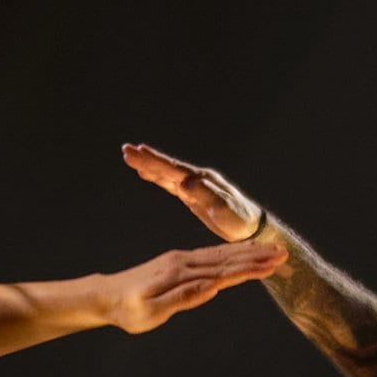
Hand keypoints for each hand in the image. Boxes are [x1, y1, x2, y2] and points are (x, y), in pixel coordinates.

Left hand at [102, 242, 291, 333]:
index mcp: (180, 275)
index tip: (273, 266)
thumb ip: (181, 298)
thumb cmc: (127, 311)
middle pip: (227, 258)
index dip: (249, 269)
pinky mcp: (179, 262)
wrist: (105, 296)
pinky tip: (241, 251)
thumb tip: (211, 287)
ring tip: (271, 249)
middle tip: (284, 253)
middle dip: (257, 256)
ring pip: (221, 254)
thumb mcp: (151, 312)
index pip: (223, 272)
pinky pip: (211, 255)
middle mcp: (184, 263)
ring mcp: (181, 260)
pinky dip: (230, 252)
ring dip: (248, 252)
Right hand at [122, 142, 283, 257]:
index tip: (139, 151)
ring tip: (130, 156)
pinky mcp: (192, 196)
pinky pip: (169, 183)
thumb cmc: (240, 219)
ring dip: (148, 165)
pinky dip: (157, 177)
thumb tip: (186, 182)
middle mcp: (196, 179)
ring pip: (166, 173)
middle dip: (146, 159)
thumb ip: (206, 194)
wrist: (251, 227)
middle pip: (167, 167)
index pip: (174, 168)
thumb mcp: (224, 209)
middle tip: (125, 149)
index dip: (155, 161)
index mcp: (202, 180)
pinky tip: (146, 174)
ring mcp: (194, 186)